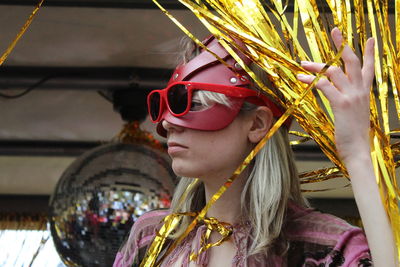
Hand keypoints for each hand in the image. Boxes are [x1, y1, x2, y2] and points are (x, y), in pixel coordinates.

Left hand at [297, 27, 374, 162]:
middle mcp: (360, 91)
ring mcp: (352, 96)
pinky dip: (312, 80)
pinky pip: (324, 85)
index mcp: (365, 93)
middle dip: (343, 45)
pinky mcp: (341, 104)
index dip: (370, 53)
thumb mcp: (355, 114)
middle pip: (352, 62)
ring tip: (303, 64)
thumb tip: (337, 97)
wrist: (358, 151)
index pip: (370, 68)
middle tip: (335, 31)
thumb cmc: (353, 136)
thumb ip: (349, 102)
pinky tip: (302, 79)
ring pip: (334, 71)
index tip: (371, 39)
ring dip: (317, 66)